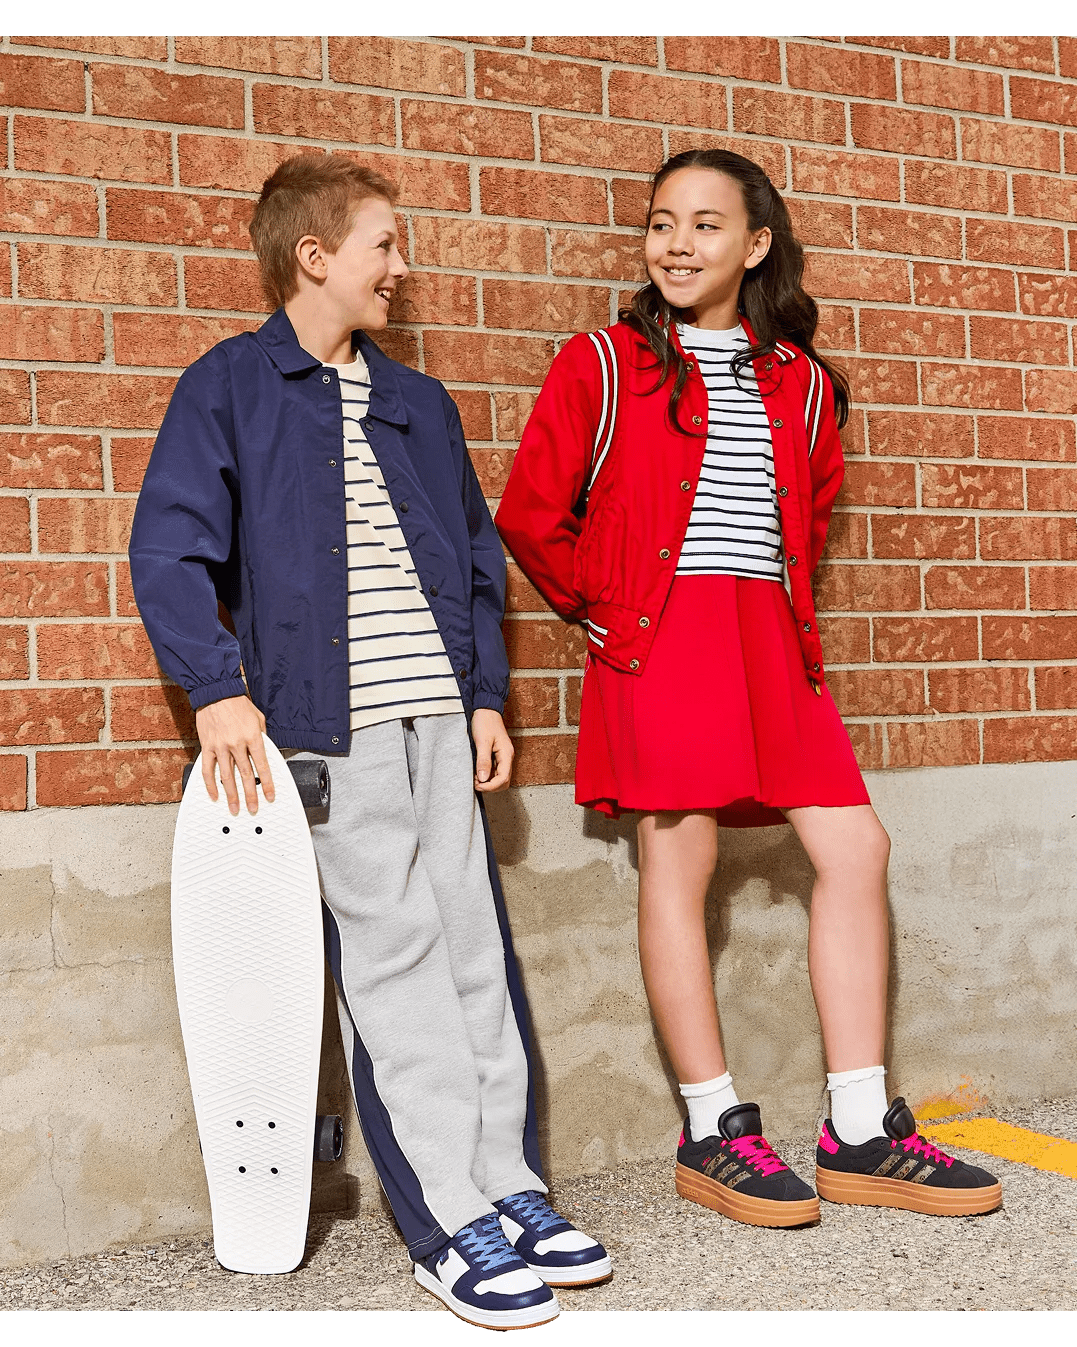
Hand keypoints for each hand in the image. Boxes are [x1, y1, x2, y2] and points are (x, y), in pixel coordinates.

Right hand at [194, 695, 274, 815]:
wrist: (216, 692)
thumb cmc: (238, 703)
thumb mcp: (258, 718)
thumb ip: (262, 736)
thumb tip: (265, 750)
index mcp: (253, 737)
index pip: (263, 766)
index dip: (267, 784)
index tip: (270, 796)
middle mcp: (237, 744)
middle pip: (246, 776)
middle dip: (251, 795)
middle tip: (254, 809)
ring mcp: (220, 747)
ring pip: (227, 777)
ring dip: (232, 795)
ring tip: (235, 808)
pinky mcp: (207, 746)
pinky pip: (208, 770)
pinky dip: (211, 784)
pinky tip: (215, 795)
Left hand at [471, 708, 513, 792]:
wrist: (485, 709)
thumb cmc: (485, 722)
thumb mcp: (482, 741)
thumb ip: (484, 761)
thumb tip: (483, 779)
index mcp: (506, 754)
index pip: (503, 778)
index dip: (490, 786)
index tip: (478, 785)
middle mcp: (507, 757)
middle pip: (504, 781)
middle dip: (490, 786)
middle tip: (476, 783)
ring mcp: (503, 756)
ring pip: (500, 777)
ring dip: (489, 782)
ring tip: (476, 777)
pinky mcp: (497, 755)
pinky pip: (495, 770)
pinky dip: (487, 775)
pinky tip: (478, 772)